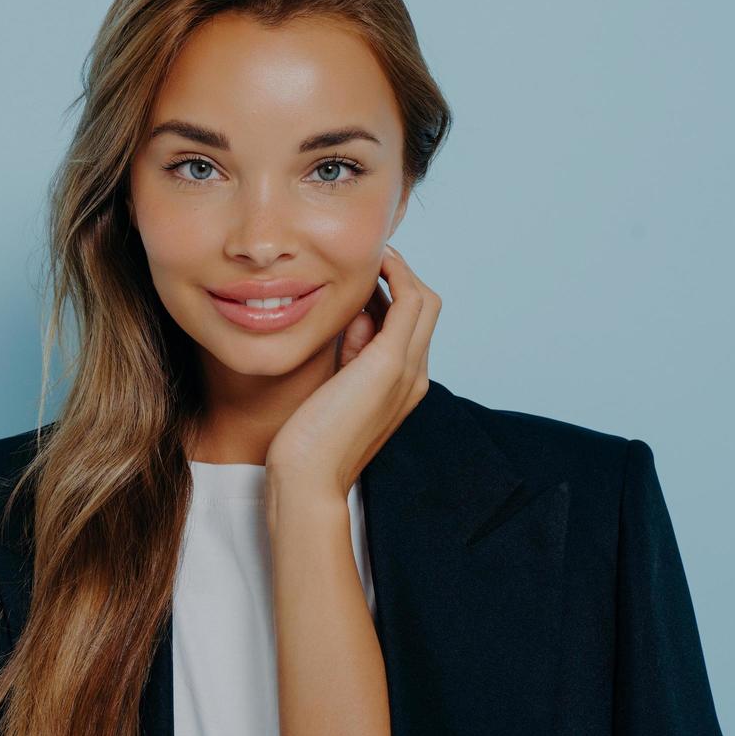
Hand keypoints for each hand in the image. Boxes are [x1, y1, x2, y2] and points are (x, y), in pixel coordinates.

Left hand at [264, 244, 442, 497]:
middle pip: (426, 307)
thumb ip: (349, 352)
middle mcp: (415, 376)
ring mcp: (407, 369)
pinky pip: (410, 300)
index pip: (411, 325)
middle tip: (365, 259)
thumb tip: (351, 315)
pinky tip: (371, 264)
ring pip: (424, 299)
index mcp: (402, 385)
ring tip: (366, 257)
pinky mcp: (391, 362)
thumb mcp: (334, 385)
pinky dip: (396, 275)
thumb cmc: (309, 440)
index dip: (388, 295)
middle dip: (399, 276)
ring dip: (398, 271)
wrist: (308, 478)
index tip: (357, 280)